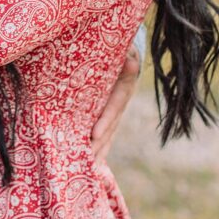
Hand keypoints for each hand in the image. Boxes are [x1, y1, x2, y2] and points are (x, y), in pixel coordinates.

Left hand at [91, 45, 140, 163]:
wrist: (128, 53)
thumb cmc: (121, 50)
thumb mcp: (125, 51)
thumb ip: (128, 57)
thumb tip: (131, 62)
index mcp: (123, 89)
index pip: (113, 108)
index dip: (104, 122)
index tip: (93, 135)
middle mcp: (120, 103)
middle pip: (110, 128)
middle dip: (99, 145)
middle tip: (86, 161)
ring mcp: (116, 111)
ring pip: (108, 135)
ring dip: (99, 151)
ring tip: (88, 168)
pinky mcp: (110, 115)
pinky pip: (105, 133)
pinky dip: (101, 148)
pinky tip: (93, 165)